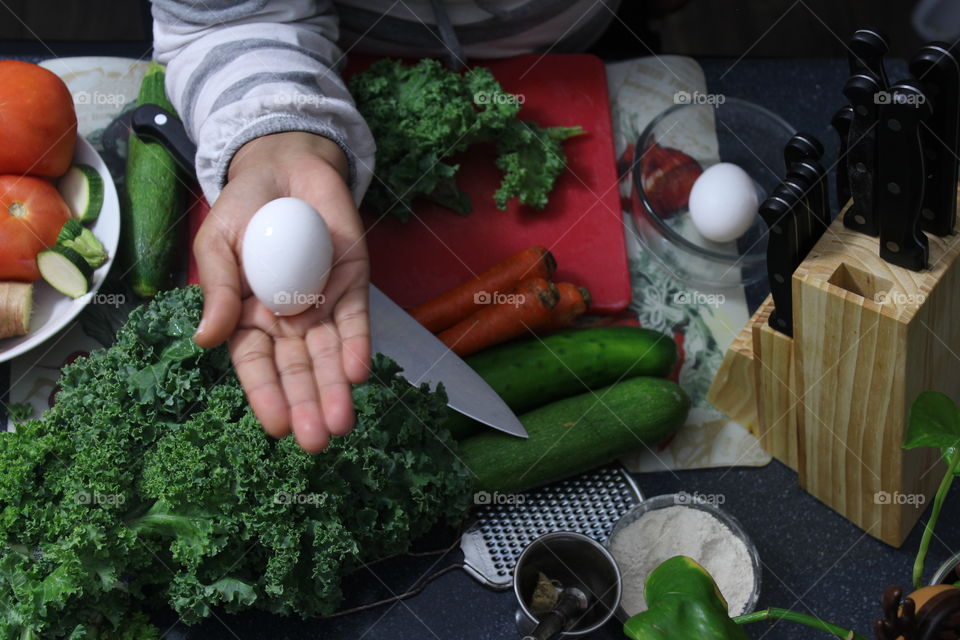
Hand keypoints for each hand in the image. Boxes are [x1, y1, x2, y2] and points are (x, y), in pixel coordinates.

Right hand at [192, 132, 370, 452]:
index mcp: (247, 317)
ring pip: (329, 356)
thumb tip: (204, 338)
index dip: (266, 395)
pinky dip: (358, 346)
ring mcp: (321, 306)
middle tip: (318, 441)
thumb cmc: (243, 208)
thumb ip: (216, 287)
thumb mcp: (217, 242)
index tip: (276, 427)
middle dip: (307, 405)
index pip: (256, 365)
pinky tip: (359, 372)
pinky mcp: (352, 287)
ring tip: (342, 423)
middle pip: (297, 371)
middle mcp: (286, 321)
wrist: (287, 167)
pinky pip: (355, 322)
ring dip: (336, 389)